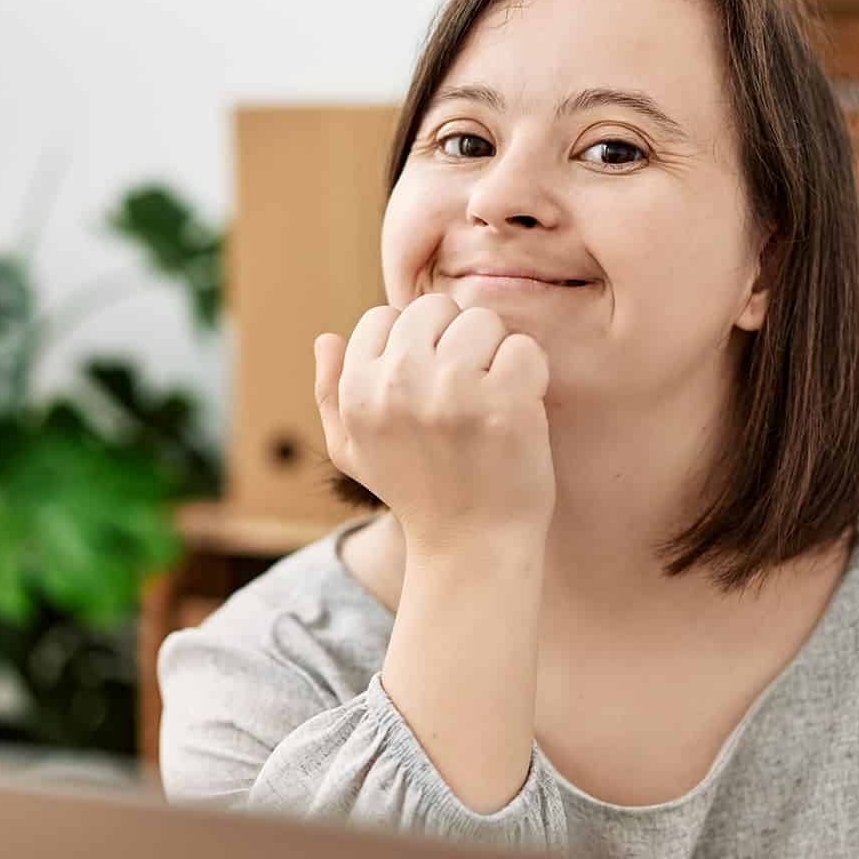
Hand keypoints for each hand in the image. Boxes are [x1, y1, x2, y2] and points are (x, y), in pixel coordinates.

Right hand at [314, 293, 554, 549]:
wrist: (472, 550)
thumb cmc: (416, 494)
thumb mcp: (354, 452)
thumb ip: (331, 395)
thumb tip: (326, 338)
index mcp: (358, 391)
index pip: (385, 316)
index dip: (414, 344)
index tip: (429, 384)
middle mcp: (398, 384)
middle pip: (435, 308)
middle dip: (456, 340)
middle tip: (467, 390)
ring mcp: (453, 392)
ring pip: (482, 321)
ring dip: (495, 355)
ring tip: (490, 402)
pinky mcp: (505, 404)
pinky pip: (525, 348)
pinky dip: (531, 375)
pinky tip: (519, 411)